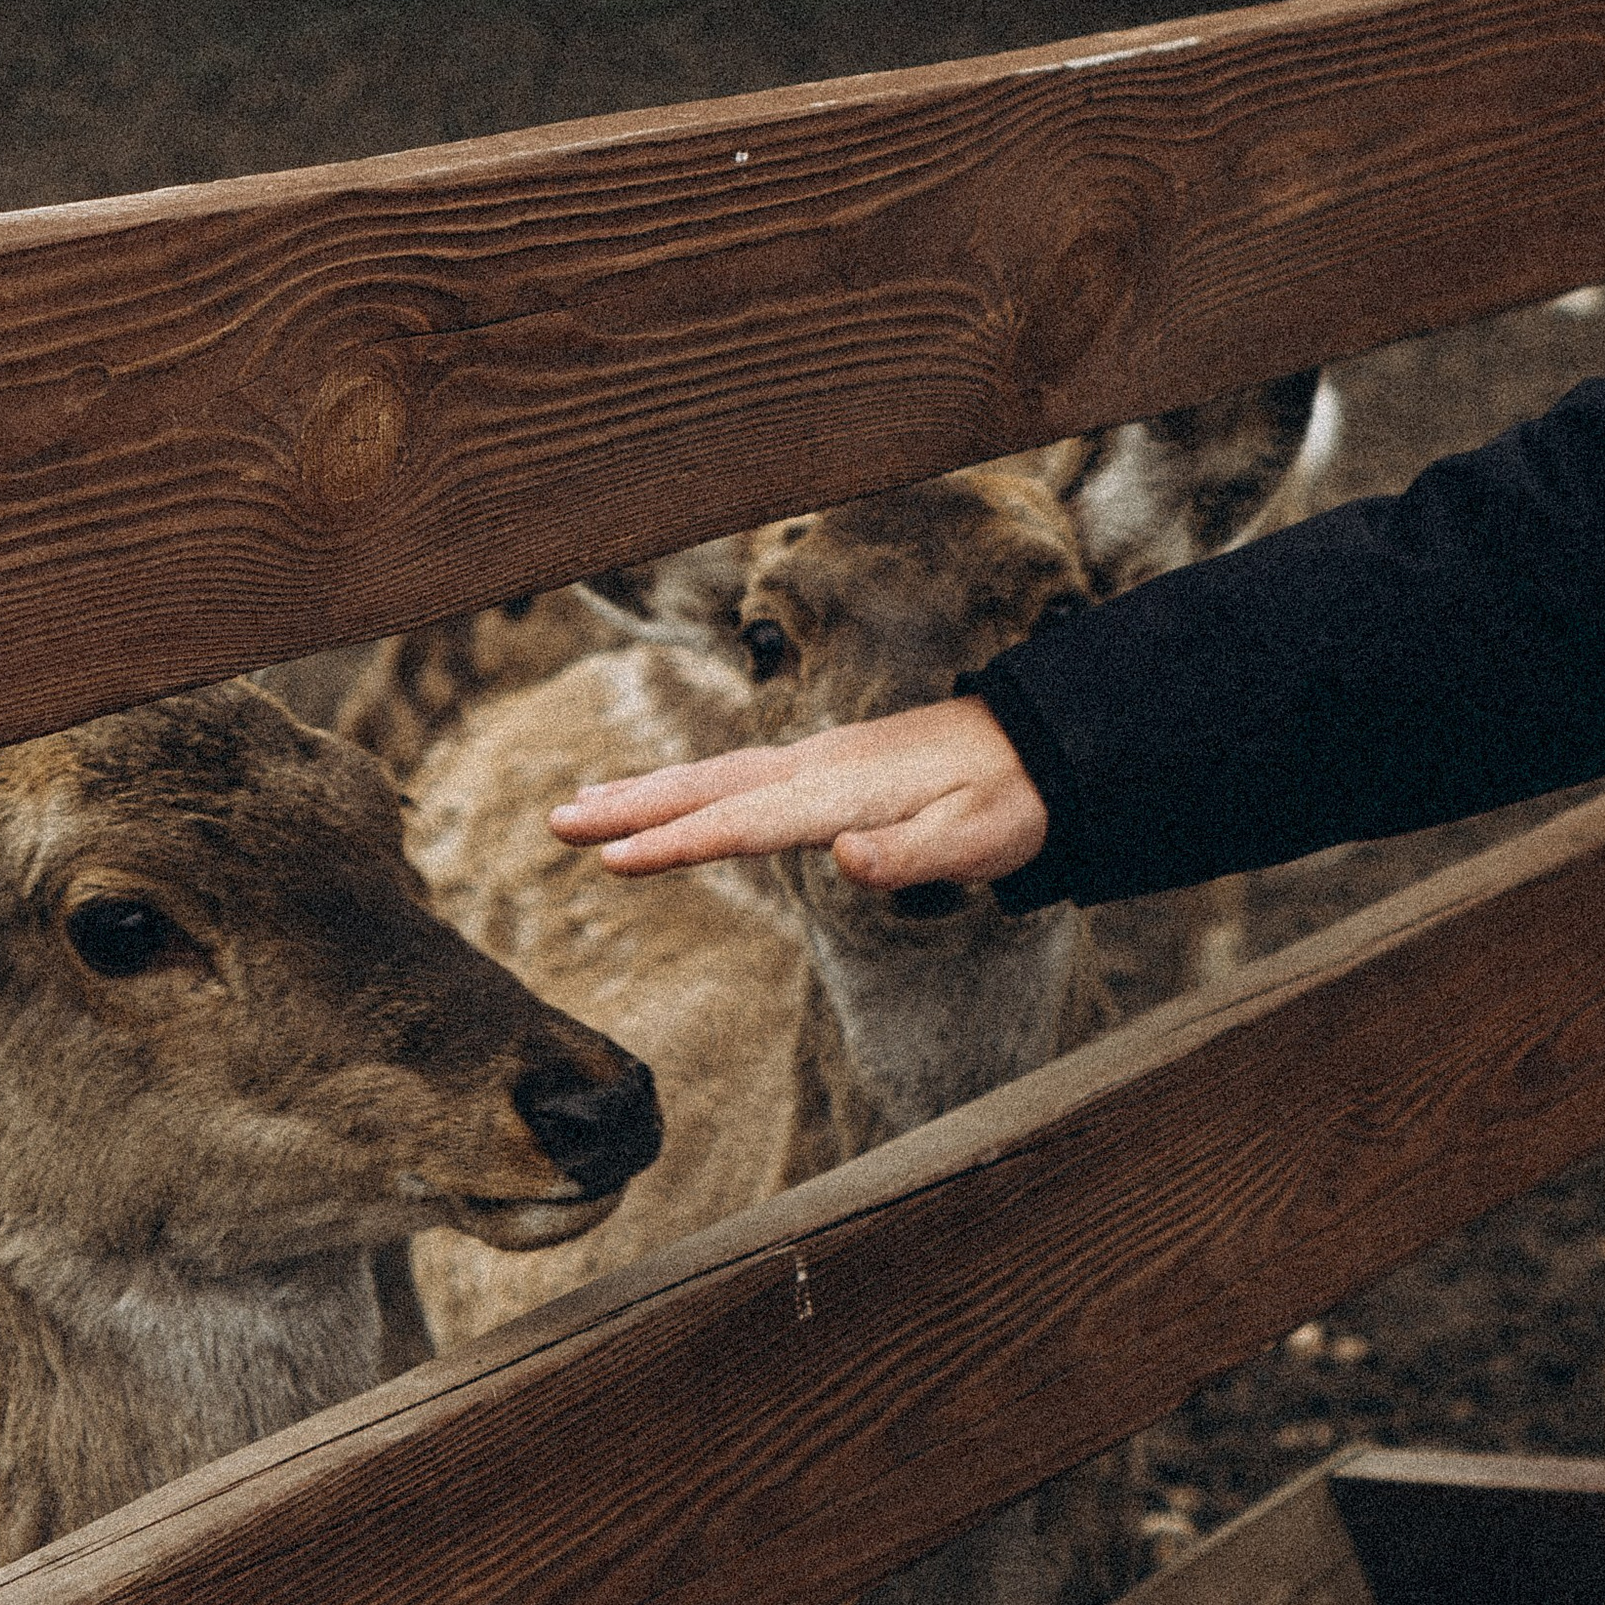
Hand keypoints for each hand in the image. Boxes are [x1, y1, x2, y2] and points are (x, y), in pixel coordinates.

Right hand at [550, 697, 1047, 891]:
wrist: (1047, 745)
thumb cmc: (1013, 799)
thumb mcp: (978, 839)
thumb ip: (909, 855)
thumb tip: (843, 857)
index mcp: (842, 790)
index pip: (742, 822)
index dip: (675, 842)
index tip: (613, 859)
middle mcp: (818, 765)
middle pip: (707, 787)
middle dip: (630, 805)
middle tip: (557, 822)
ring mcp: (819, 760)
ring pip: (716, 776)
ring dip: (648, 791)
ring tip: (583, 805)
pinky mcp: (828, 765)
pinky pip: (740, 775)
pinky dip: (690, 785)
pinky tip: (672, 798)